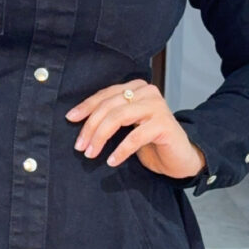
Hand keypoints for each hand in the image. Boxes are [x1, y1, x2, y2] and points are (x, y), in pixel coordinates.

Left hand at [66, 78, 206, 180]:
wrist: (179, 157)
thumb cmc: (150, 141)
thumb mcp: (126, 125)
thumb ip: (109, 116)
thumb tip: (76, 118)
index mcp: (137, 87)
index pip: (106, 94)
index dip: (86, 106)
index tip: (70, 119)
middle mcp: (148, 92)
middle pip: (109, 106)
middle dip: (90, 127)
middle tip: (80, 146)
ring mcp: (157, 107)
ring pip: (118, 117)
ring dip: (100, 137)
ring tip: (91, 153)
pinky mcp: (164, 124)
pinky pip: (135, 137)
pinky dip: (120, 150)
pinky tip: (112, 161)